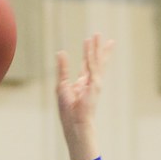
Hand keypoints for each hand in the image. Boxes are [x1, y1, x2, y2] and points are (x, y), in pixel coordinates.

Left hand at [56, 33, 113, 159]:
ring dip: (95, 47)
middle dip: (98, 48)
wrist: (75, 124)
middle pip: (95, 61)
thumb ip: (62, 69)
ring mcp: (94, 83)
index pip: (87, 66)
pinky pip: (92, 66)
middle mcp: (89, 82)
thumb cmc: (68, 112)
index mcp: (82, 84)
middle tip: (99, 34)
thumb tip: (61, 52)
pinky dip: (90, 55)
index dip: (89, 54)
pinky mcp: (94, 85)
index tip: (92, 43)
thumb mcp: (62, 86)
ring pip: (95, 61)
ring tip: (96, 35)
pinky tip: (88, 44)